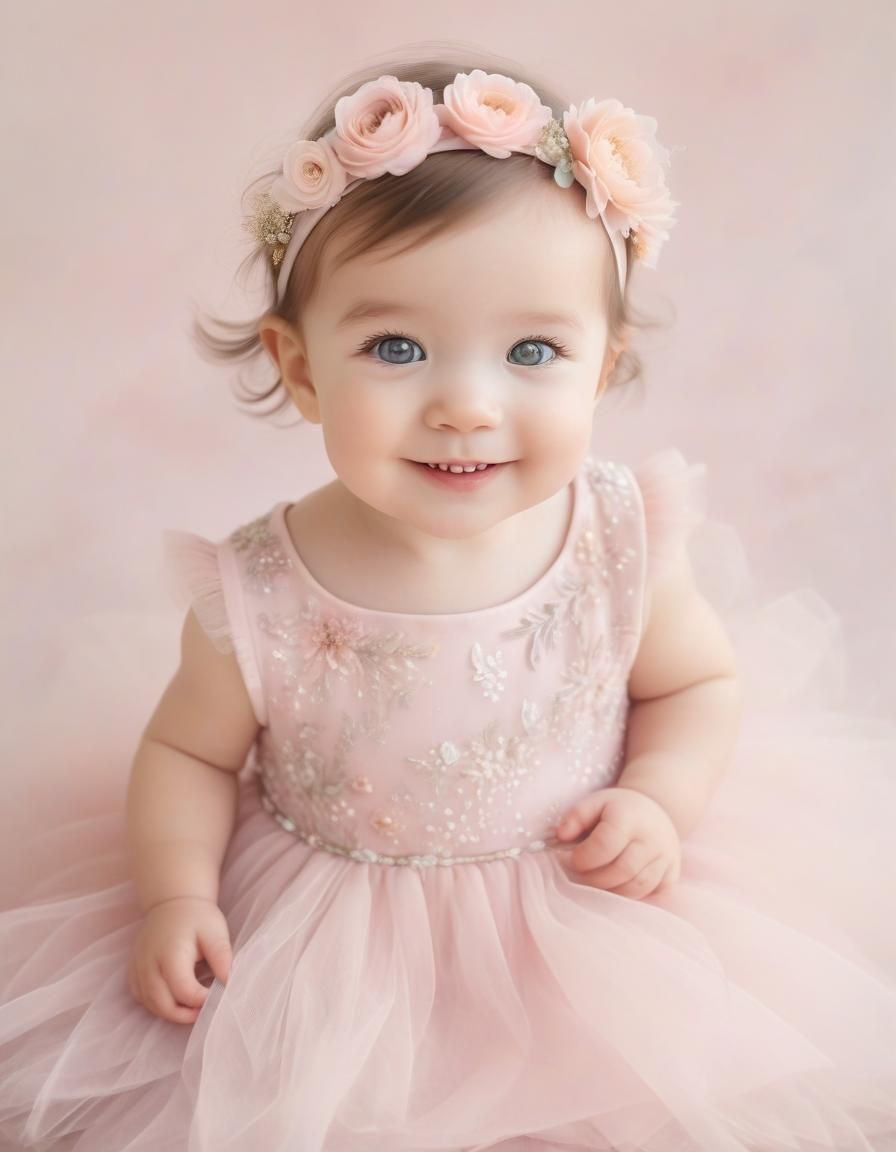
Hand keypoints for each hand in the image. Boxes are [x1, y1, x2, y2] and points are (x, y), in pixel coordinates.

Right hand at [127, 896, 231, 1023]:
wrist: (172, 902)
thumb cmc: (197, 917)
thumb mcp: (215, 932)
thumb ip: (222, 958)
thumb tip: (229, 984)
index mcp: (170, 953)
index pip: (184, 991)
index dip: (202, 1000)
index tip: (216, 995)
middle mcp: (149, 964)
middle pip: (163, 1005)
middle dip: (185, 1015)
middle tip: (204, 1010)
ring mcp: (137, 968)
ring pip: (150, 1005)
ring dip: (171, 1013)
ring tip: (192, 1007)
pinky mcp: (133, 971)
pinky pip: (141, 997)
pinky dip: (157, 1005)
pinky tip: (174, 1000)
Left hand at [553, 786, 680, 898]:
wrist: (655, 811)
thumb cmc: (618, 809)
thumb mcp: (595, 802)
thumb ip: (576, 817)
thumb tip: (561, 836)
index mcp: (629, 817)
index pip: (605, 845)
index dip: (583, 858)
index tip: (568, 859)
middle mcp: (652, 838)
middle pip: (622, 870)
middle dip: (593, 879)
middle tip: (579, 874)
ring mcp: (666, 857)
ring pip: (637, 887)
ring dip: (611, 891)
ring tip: (596, 881)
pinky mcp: (673, 873)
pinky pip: (652, 895)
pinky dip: (632, 897)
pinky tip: (617, 887)